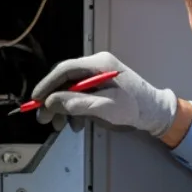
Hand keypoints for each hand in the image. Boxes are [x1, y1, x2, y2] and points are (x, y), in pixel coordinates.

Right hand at [32, 52, 178, 136]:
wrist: (155, 113)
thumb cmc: (134, 109)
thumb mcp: (103, 108)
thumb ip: (76, 103)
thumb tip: (50, 102)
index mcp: (99, 64)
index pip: (65, 70)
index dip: (47, 85)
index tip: (35, 100)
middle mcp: (96, 66)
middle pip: (66, 80)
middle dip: (53, 101)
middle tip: (43, 119)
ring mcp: (98, 76)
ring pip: (71, 91)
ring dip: (63, 109)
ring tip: (60, 127)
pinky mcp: (100, 87)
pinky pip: (81, 97)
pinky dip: (75, 111)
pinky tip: (77, 124)